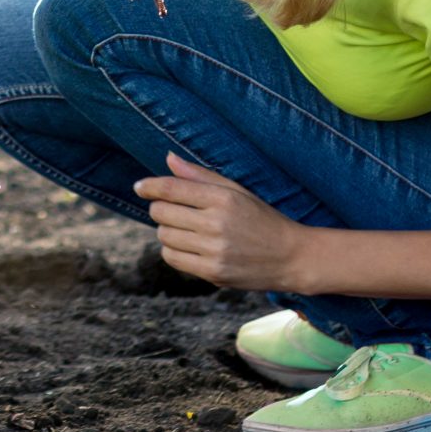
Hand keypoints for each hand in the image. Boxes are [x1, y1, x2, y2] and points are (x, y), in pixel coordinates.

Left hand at [135, 154, 310, 290]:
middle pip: (162, 213)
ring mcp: (214, 251)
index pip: (172, 189)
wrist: (290, 257)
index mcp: (223, 199)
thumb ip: (200, 176)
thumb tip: (168, 158)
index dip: (150, 186)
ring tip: (183, 229)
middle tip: (173, 210)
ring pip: (164, 236)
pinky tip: (187, 245)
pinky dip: (172, 250)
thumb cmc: (261, 219)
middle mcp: (216, 224)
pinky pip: (173, 258)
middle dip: (161, 208)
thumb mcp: (236, 191)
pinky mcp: (213, 273)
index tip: (139, 186)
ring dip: (167, 230)